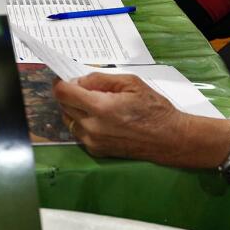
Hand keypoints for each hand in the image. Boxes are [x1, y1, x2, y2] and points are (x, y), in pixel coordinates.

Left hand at [53, 74, 189, 164]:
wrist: (169, 139)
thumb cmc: (154, 108)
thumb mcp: (130, 83)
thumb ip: (100, 79)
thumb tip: (78, 81)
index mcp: (100, 107)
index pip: (63, 93)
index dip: (61, 82)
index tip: (65, 78)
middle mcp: (92, 127)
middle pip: (63, 105)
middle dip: (69, 94)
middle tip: (84, 88)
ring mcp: (92, 141)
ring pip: (68, 119)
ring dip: (74, 108)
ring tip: (94, 103)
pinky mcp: (96, 151)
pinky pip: (78, 132)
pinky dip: (82, 122)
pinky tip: (99, 118)